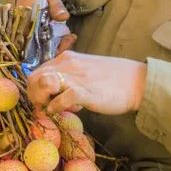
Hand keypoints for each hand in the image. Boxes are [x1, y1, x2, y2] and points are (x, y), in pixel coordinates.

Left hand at [27, 51, 146, 115]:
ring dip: (42, 100)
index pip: (37, 71)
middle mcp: (67, 64)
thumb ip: (68, 78)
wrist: (136, 82)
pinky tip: (64, 112)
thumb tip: (53, 94)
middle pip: (34, 78)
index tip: (43, 101)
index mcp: (66, 58)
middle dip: (34, 96)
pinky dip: (56, 107)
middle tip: (44, 108)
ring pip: (43, 84)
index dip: (35, 89)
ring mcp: (75, 77)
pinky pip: (61, 98)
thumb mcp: (84, 72)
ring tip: (53, 109)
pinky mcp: (85, 91)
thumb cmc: (112, 79)